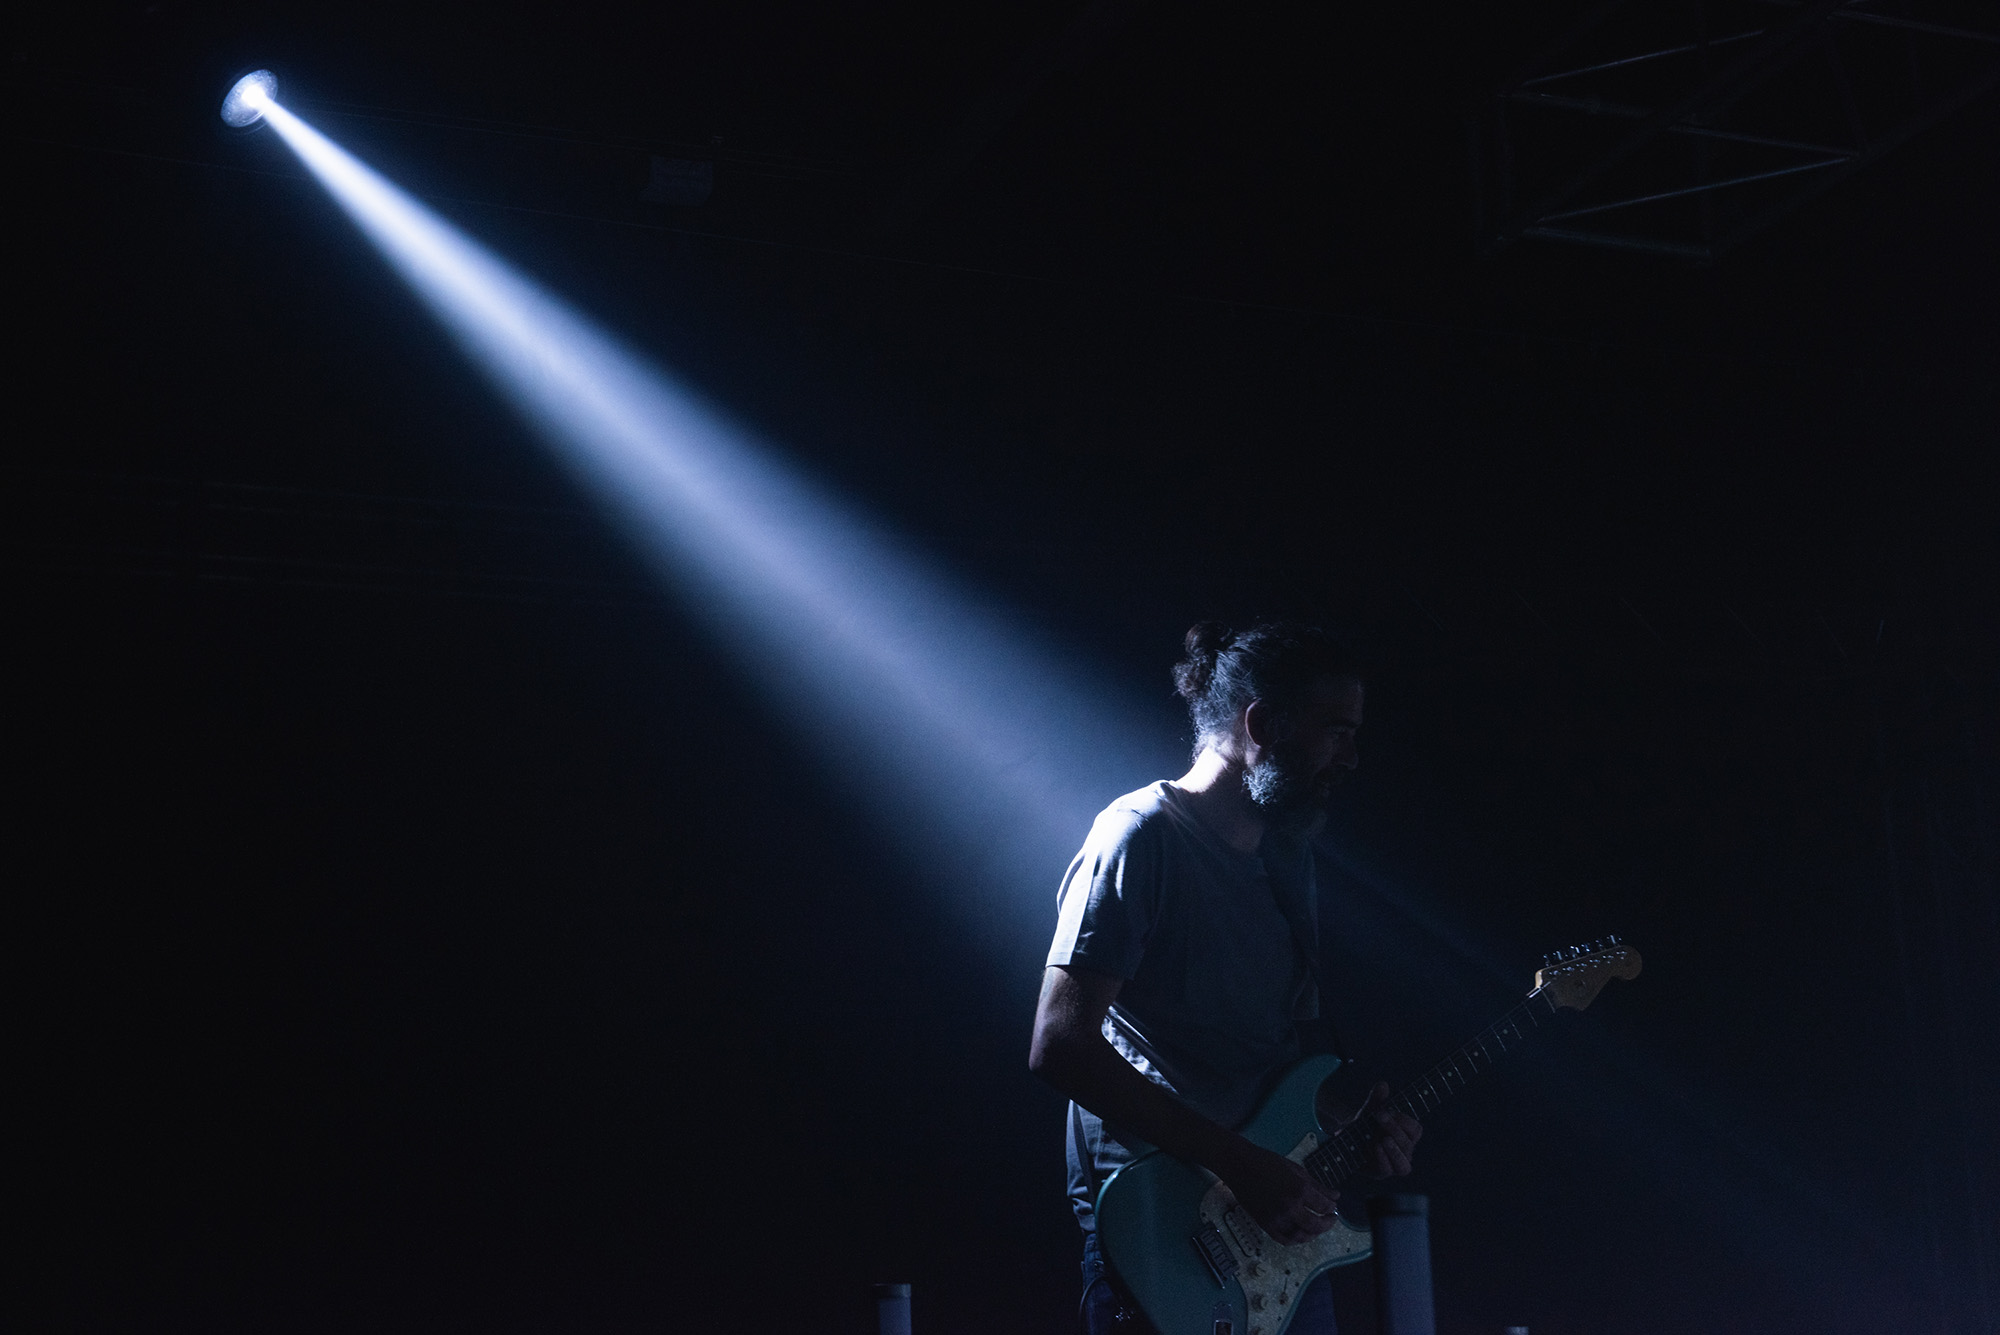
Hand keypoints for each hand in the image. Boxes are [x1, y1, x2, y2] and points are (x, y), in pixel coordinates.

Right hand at [1220, 1141, 1341, 1245]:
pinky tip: (1300, 1233)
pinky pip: (1284, 1239)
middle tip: (1331, 1219)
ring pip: (1301, 1236)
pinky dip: (1295, 1239)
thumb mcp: (1296, 1170)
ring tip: (1317, 1227)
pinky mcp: (1265, 1225)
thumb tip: (1335, 1196)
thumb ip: (1317, 1185)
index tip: (1333, 1205)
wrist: (1240, 1166)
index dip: (1332, 1207)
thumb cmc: (1267, 1163)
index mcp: (1299, 1189)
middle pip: (1316, 1225)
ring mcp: (1277, 1218)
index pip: (1324, 1206)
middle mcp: (1290, 1207)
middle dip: (1328, 1223)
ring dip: (1313, 1234)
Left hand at [1350, 1081, 1420, 1177]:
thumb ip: (1377, 1099)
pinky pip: (1388, 1170)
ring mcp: (1392, 1164)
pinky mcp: (1380, 1172)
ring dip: (1395, 1151)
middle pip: (1408, 1144)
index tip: (1388, 1110)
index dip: (1404, 1120)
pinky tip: (1376, 1147)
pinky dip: (1383, 1159)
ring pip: (1404, 1165)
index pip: (1416, 1130)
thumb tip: (1383, 1084)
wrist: (1345, 1141)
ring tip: (1384, 1139)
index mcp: (1406, 1136)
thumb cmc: (1364, 1125)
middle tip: (1380, 1115)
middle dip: (1394, 1128)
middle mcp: (1403, 1152)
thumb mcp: (1369, 1110)